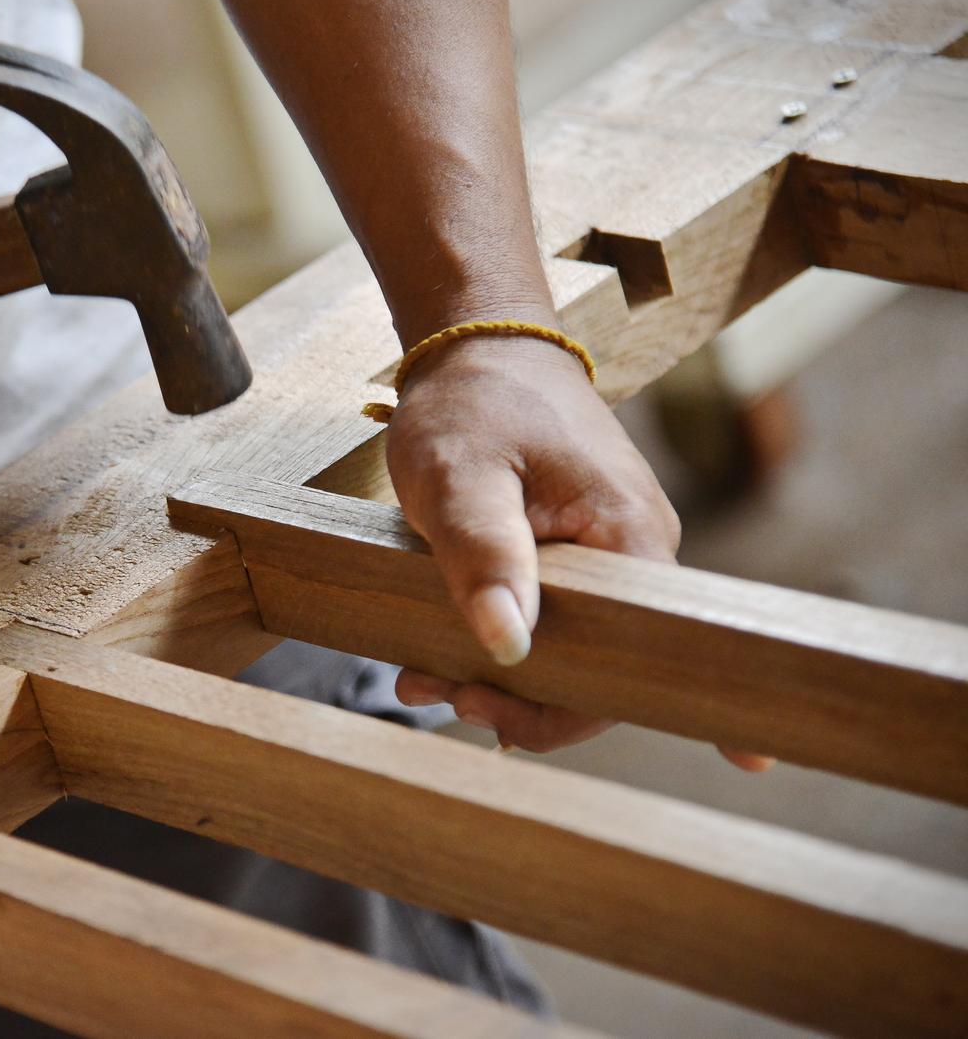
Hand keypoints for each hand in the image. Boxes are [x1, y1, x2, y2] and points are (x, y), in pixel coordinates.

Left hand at [385, 332, 771, 771]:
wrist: (481, 350)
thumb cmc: (472, 404)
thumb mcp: (460, 476)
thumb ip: (484, 555)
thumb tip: (510, 647)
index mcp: (633, 539)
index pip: (626, 667)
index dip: (561, 712)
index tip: (478, 708)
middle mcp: (642, 556)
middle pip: (600, 671)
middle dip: (516, 699)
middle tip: (428, 688)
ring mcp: (616, 557)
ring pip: (572, 650)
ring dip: (499, 675)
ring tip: (418, 676)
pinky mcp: (585, 556)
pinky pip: (559, 620)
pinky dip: (503, 641)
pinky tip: (445, 656)